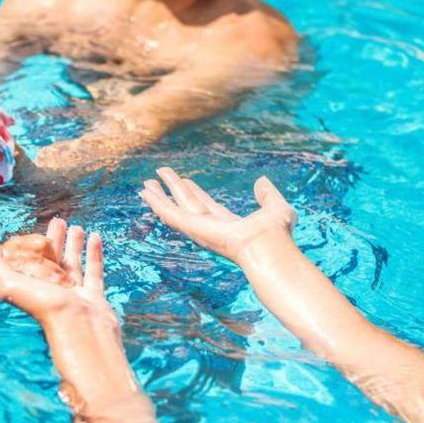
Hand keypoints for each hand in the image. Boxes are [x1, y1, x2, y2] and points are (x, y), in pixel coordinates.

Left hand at [0, 218, 114, 323]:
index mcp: (33, 286)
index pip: (32, 261)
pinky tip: (95, 236)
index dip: (33, 244)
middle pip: (53, 260)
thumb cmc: (44, 308)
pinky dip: (94, 253)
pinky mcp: (93, 295)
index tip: (38, 227)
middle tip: (59, 221)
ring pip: (74, 264)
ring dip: (75, 245)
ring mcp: (75, 293)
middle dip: (55, 240)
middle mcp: (53, 290)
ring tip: (78, 227)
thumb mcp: (9, 283)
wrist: (79, 328)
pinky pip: (94, 270)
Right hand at [139, 167, 297, 263]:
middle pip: (188, 205)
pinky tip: (146, 193)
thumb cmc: (277, 235)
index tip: (185, 180)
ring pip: (175, 210)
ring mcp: (200, 230)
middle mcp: (212, 229)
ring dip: (160, 197)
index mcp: (230, 226)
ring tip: (146, 183)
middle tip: (160, 176)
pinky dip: (157, 203)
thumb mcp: (275, 206)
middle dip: (174, 191)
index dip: (195, 193)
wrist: (269, 246)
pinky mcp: (192, 228)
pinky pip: (169, 214)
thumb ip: (268, 194)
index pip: (208, 207)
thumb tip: (261, 180)